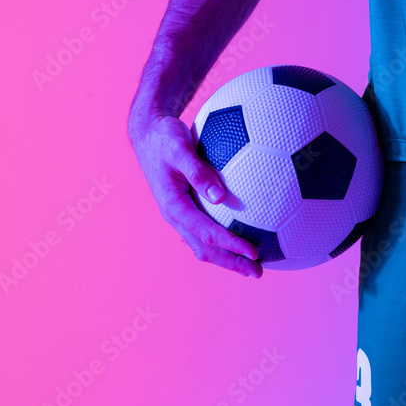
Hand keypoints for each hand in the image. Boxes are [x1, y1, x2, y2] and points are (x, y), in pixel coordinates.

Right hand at [129, 111, 261, 277]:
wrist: (148, 134)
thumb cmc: (164, 137)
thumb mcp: (179, 147)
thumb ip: (198, 170)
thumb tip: (221, 196)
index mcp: (174, 206)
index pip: (207, 233)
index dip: (231, 245)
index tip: (255, 252)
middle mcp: (175, 216)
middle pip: (205, 249)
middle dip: (231, 263)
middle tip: (258, 272)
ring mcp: (179, 215)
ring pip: (203, 245)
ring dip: (227, 258)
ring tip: (251, 265)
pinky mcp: (184, 209)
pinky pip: (204, 232)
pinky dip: (222, 242)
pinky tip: (241, 237)